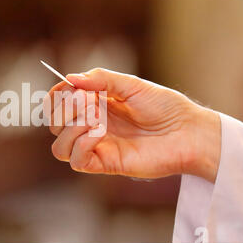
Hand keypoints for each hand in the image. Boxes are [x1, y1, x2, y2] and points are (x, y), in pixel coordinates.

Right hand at [45, 68, 220, 182]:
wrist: (188, 132)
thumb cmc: (165, 106)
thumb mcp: (132, 84)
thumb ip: (101, 79)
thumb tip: (70, 78)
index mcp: (94, 105)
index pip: (58, 103)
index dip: (57, 95)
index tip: (71, 87)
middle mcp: (90, 126)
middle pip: (54, 124)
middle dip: (64, 109)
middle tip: (91, 101)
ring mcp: (97, 146)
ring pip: (58, 146)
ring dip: (71, 128)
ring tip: (97, 119)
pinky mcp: (105, 163)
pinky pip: (76, 160)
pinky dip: (81, 144)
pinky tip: (100, 133)